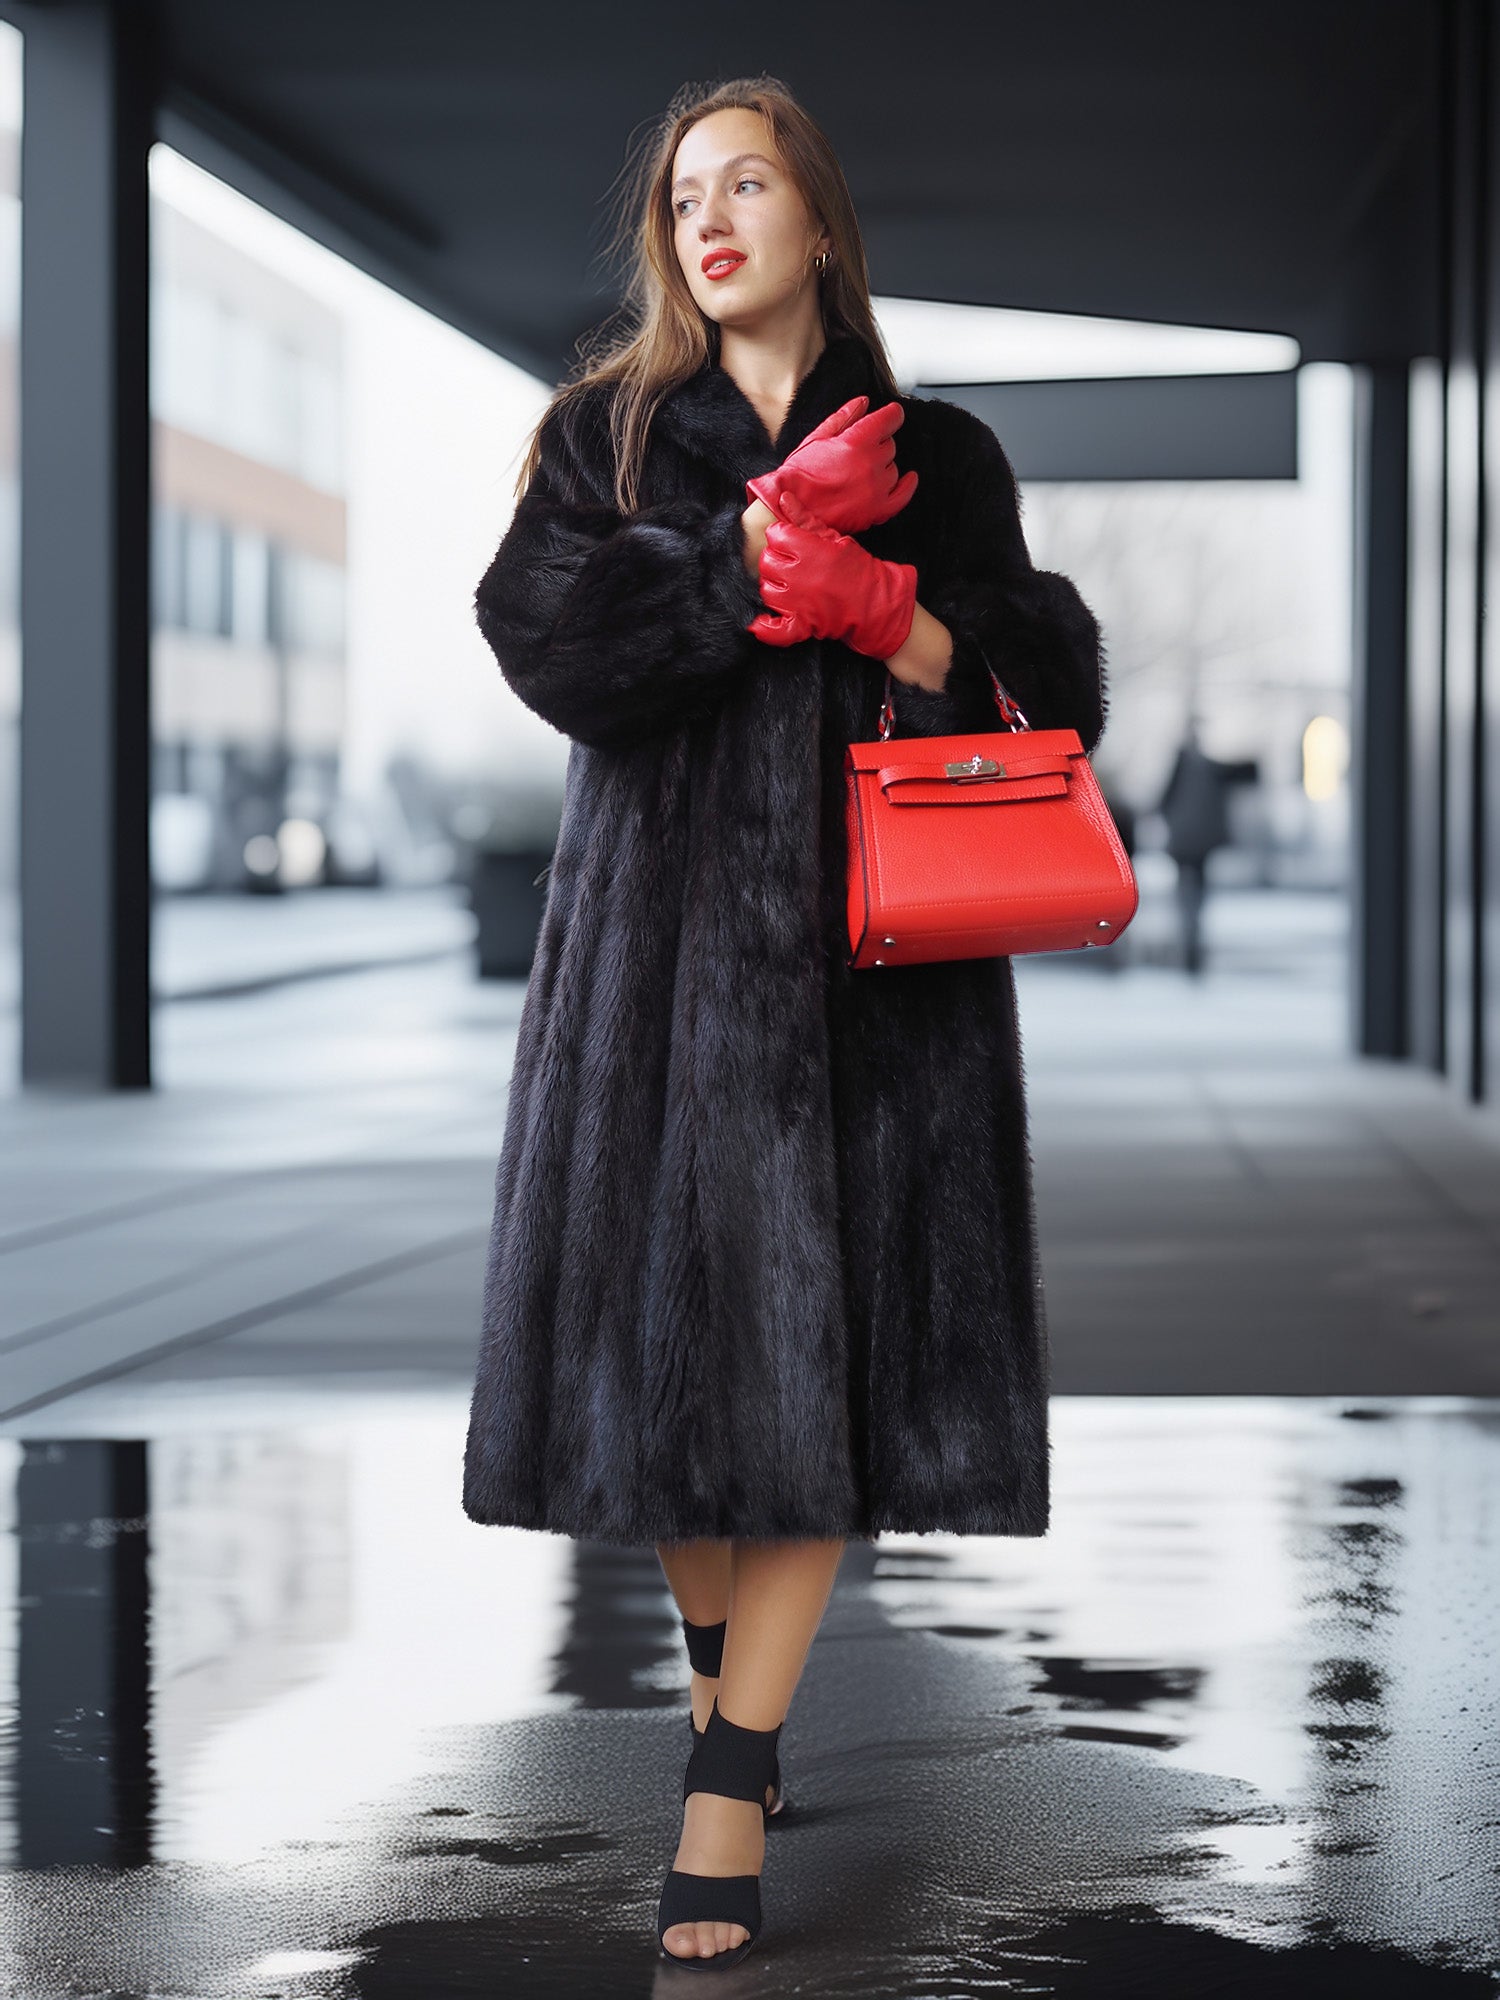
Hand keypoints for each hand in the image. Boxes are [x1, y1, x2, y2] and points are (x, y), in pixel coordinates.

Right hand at [746, 395, 918, 534]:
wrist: (789, 508)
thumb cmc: (798, 475)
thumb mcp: (817, 438)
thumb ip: (843, 418)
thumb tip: (863, 402)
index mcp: (857, 442)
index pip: (890, 419)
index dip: (890, 415)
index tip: (890, 415)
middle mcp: (871, 464)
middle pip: (889, 445)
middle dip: (877, 444)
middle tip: (856, 453)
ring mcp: (876, 488)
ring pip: (893, 468)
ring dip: (882, 466)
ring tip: (858, 473)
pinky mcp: (877, 510)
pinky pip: (902, 496)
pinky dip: (907, 486)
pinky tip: (908, 479)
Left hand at [748, 487, 917, 658]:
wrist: (877, 602)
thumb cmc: (858, 568)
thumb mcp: (834, 537)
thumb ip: (805, 520)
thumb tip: (783, 499)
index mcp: (808, 550)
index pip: (775, 535)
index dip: (781, 536)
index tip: (790, 539)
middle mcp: (798, 575)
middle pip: (767, 562)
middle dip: (775, 559)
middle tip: (790, 562)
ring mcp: (798, 602)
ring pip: (767, 591)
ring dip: (773, 587)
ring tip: (788, 584)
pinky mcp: (803, 625)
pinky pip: (776, 630)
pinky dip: (767, 629)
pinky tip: (758, 624)